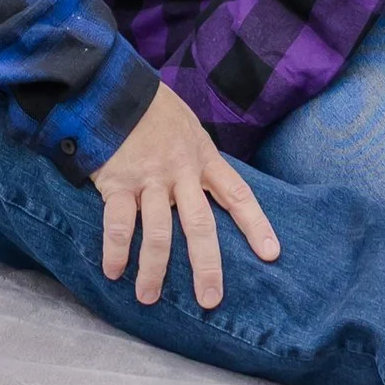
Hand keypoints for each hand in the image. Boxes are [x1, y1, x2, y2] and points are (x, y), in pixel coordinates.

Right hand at [91, 84, 280, 309]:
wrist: (113, 84)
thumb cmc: (151, 107)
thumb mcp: (187, 125)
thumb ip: (196, 156)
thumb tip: (206, 184)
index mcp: (202, 157)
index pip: (237, 194)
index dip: (255, 225)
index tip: (271, 254)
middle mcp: (180, 171)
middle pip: (200, 225)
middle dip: (206, 266)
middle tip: (210, 299)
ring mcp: (149, 178)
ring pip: (158, 233)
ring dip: (154, 270)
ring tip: (149, 297)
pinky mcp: (117, 182)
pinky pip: (119, 223)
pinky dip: (116, 250)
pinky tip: (114, 271)